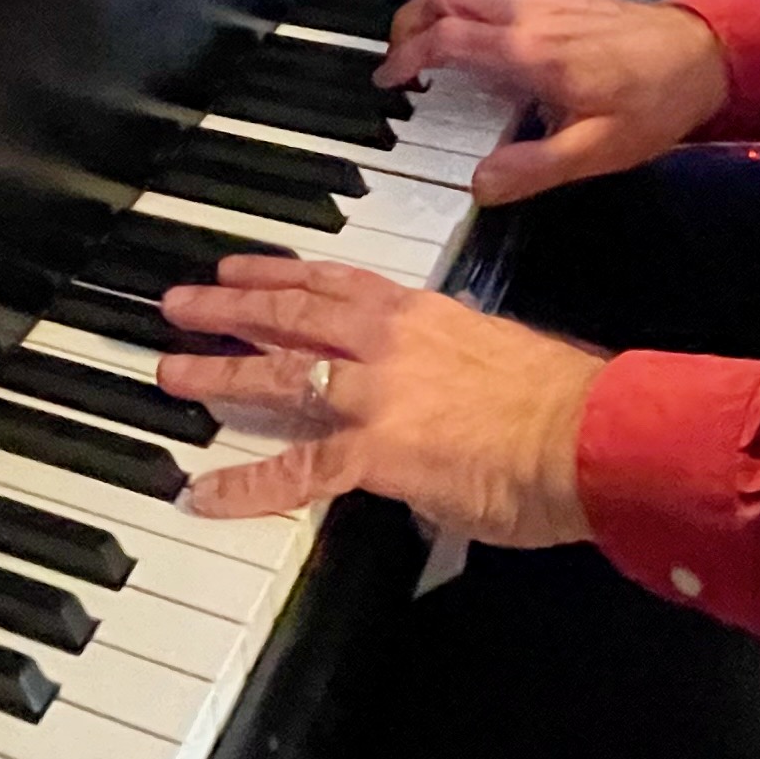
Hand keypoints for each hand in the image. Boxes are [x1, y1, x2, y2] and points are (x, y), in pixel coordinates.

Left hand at [158, 258, 604, 548]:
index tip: (240, 265)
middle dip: (228, 305)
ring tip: (170, 370)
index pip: (336, 282)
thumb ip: (454, 377)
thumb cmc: (566, 402)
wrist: (589, 435)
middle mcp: (389, 342)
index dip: (281, 273)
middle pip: (291, 313)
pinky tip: (204, 494)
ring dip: (218, 372)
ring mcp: (377, 394)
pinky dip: (245, 484)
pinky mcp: (377, 452)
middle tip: (178, 301)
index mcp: (424, 314)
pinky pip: (296, 470)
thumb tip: (443, 407)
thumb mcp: (501, 363)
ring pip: (279, 374)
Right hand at [376, 0, 728, 203]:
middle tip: (398, 58)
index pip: (446, 38)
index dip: (407, 56)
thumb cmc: (653, 105)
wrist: (706, 55)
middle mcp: (530, 13)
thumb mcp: (597, 151)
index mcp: (529, 52)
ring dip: (436, 1)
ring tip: (426, 39)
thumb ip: (535, 167)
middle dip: (409, 20)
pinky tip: (475, 14)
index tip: (388, 81)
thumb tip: (478, 185)